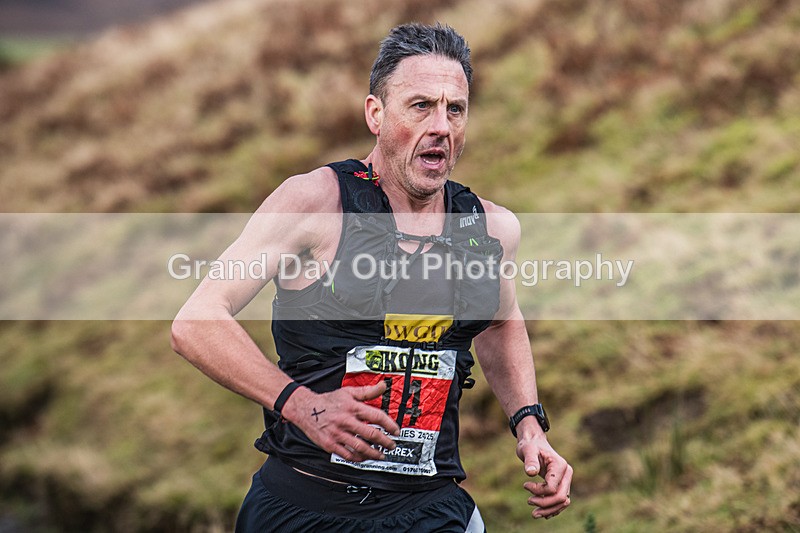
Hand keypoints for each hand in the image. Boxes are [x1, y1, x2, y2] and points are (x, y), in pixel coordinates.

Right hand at [281, 381, 400, 461]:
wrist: (305, 409)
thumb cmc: (328, 401)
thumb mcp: (348, 392)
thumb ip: (367, 391)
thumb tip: (383, 386)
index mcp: (353, 407)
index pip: (376, 416)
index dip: (389, 424)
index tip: (395, 431)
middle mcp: (346, 420)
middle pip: (371, 434)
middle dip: (385, 442)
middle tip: (391, 445)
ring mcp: (338, 434)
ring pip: (360, 447)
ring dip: (374, 453)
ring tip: (381, 455)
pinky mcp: (330, 444)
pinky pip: (347, 454)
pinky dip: (358, 458)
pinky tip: (364, 457)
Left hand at [516, 424, 572, 519]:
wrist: (534, 442)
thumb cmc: (530, 445)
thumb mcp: (528, 450)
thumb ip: (530, 461)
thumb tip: (531, 472)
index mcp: (560, 465)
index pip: (552, 488)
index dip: (538, 491)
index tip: (525, 485)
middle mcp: (566, 473)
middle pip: (560, 497)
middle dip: (544, 504)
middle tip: (529, 502)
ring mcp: (566, 480)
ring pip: (563, 501)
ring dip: (549, 509)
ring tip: (534, 513)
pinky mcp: (562, 484)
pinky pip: (561, 501)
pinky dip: (553, 508)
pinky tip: (542, 512)